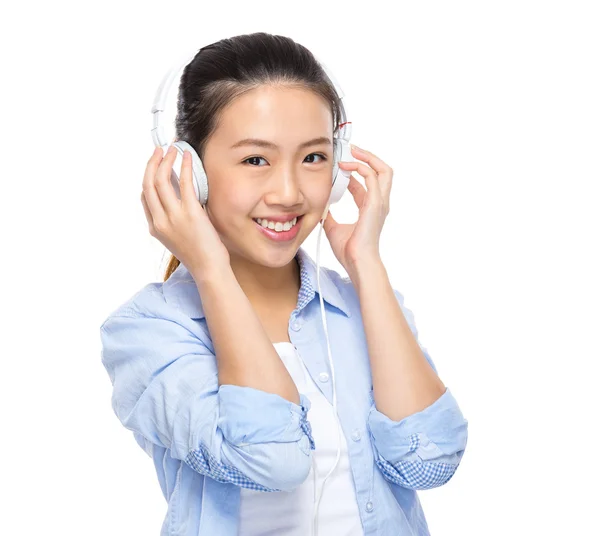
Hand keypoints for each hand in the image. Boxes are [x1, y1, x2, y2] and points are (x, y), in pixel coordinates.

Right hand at [141, 145, 229, 274]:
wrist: (209, 269)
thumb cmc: (199, 254)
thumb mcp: (177, 237)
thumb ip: (173, 218)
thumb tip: (178, 193)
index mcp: (155, 228)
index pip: (144, 196)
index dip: (148, 177)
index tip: (155, 165)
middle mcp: (160, 221)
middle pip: (148, 183)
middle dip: (152, 163)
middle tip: (160, 150)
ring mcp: (174, 217)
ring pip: (161, 180)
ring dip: (166, 160)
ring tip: (173, 149)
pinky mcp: (191, 213)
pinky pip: (184, 183)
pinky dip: (184, 166)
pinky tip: (187, 157)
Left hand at [322, 144, 392, 272]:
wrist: (357, 262)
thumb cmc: (349, 250)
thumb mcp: (334, 228)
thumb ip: (330, 216)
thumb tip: (320, 209)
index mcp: (370, 208)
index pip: (366, 183)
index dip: (354, 172)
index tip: (340, 166)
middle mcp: (379, 203)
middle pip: (383, 171)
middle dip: (368, 158)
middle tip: (352, 151)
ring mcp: (380, 203)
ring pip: (384, 170)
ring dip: (368, 158)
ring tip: (353, 152)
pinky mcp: (376, 204)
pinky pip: (372, 177)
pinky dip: (360, 168)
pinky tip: (346, 166)